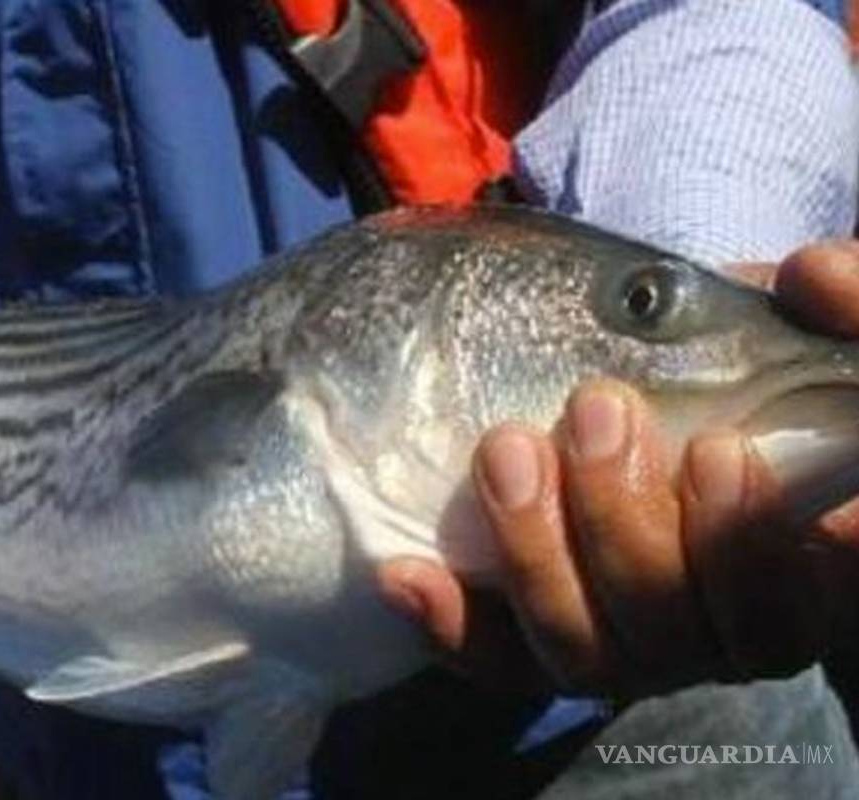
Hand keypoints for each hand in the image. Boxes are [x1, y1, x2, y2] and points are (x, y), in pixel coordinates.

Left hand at [379, 240, 858, 695]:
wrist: (667, 420)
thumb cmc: (755, 382)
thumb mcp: (810, 340)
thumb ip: (842, 310)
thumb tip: (816, 273)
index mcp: (806, 568)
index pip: (805, 594)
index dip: (763, 546)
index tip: (721, 454)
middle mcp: (722, 630)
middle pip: (674, 624)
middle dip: (623, 517)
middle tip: (597, 407)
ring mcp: (632, 647)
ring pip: (584, 650)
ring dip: (535, 554)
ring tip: (508, 449)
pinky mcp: (550, 645)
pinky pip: (504, 661)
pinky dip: (455, 625)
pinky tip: (407, 573)